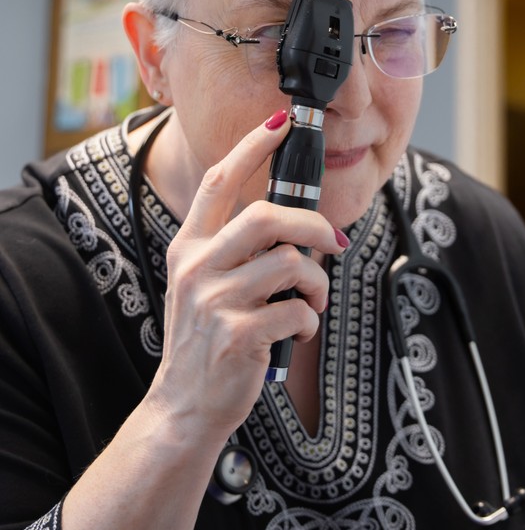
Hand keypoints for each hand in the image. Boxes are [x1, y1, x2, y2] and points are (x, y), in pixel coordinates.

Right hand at [146, 110, 348, 446]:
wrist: (184, 407)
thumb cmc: (205, 339)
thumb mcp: (202, 284)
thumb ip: (235, 250)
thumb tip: (300, 224)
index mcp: (189, 247)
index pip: (220, 182)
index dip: (252, 146)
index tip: (281, 121)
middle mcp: (197, 268)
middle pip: (267, 217)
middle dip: (314, 225)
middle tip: (335, 242)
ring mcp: (215, 302)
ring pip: (291, 264)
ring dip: (317, 284)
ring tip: (313, 302)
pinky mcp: (237, 335)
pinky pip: (297, 312)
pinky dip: (309, 322)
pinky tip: (297, 333)